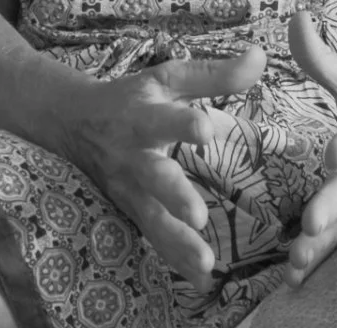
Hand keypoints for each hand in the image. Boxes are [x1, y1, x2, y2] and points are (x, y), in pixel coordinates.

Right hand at [52, 47, 266, 290]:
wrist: (75, 122)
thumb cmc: (133, 97)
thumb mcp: (168, 78)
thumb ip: (215, 74)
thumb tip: (261, 56)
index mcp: (143, 117)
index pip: (164, 119)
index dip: (183, 124)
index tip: (204, 130)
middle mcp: (134, 156)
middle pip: (153, 178)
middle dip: (175, 196)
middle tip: (198, 217)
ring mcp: (130, 189)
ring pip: (152, 218)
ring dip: (177, 242)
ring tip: (205, 264)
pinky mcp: (131, 211)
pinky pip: (154, 238)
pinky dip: (175, 259)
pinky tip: (203, 280)